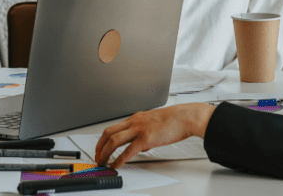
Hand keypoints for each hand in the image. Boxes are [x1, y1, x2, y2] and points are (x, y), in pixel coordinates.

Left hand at [95, 103, 214, 168]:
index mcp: (136, 118)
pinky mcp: (146, 138)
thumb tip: (139, 146)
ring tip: (102, 162)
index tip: (101, 148)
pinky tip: (116, 165)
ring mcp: (139, 130)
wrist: (185, 117)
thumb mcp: (154, 122)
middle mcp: (134, 122)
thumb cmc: (174, 120)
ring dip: (105, 153)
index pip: (113, 128)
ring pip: (114, 141)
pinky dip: (119, 159)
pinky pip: (128, 151)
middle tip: (97, 156)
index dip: (104, 139)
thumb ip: (144, 132)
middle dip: (99, 146)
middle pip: (108, 133)